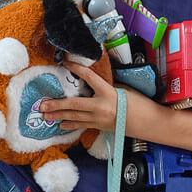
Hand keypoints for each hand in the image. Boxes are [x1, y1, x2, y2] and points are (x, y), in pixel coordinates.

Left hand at [41, 60, 165, 136]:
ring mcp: (100, 120)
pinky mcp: (100, 128)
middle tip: (42, 105)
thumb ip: (107, 87)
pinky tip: (61, 125)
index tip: (65, 63)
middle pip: (74, 105)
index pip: (89, 78)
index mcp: (109, 93)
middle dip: (56, 105)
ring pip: (75, 118)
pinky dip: (71, 125)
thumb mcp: (124, 90)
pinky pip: (82, 126)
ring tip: (45, 116)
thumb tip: (92, 83)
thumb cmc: (139, 104)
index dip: (77, 69)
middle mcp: (101, 107)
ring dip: (59, 116)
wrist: (149, 123)